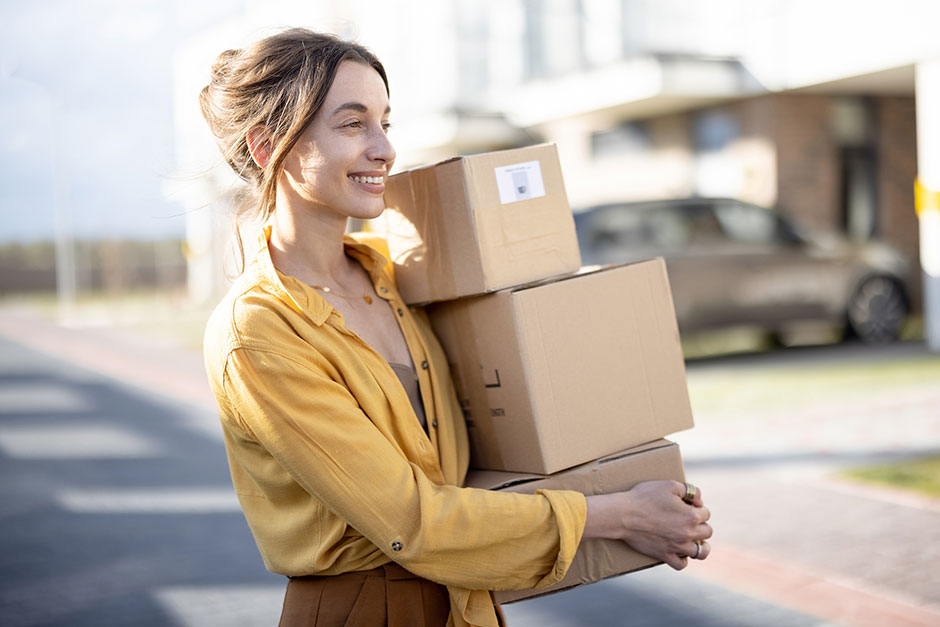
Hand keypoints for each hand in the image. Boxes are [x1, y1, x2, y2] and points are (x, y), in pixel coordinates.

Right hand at [583, 480, 711, 569]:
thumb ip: (689, 490)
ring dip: (700, 546)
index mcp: (691, 516)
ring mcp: (676, 546)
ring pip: (700, 552)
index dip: (698, 507)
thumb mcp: (669, 485)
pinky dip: (683, 559)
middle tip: (690, 520)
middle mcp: (688, 533)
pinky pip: (680, 564)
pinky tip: (680, 552)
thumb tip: (699, 500)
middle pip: (707, 532)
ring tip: (695, 540)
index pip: (706, 513)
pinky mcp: (664, 555)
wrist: (623, 514)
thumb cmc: (644, 497)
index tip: (689, 505)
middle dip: (701, 524)